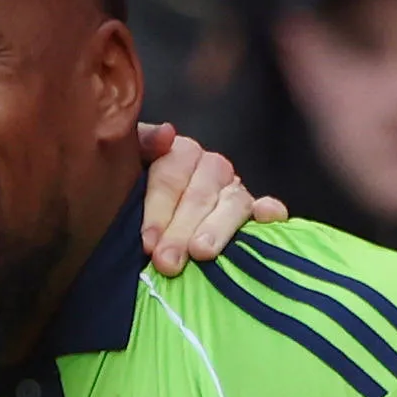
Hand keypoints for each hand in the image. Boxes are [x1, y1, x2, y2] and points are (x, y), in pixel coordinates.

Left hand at [129, 120, 281, 269]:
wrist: (142, 208)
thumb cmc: (131, 194)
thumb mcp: (127, 165)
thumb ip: (141, 144)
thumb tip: (167, 134)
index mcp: (180, 152)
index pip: (171, 177)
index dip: (158, 210)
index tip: (146, 243)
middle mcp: (211, 166)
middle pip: (199, 196)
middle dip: (181, 230)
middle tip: (166, 262)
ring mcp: (233, 188)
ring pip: (232, 204)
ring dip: (217, 228)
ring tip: (202, 252)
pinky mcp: (252, 210)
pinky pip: (266, 207)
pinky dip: (269, 211)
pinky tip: (268, 216)